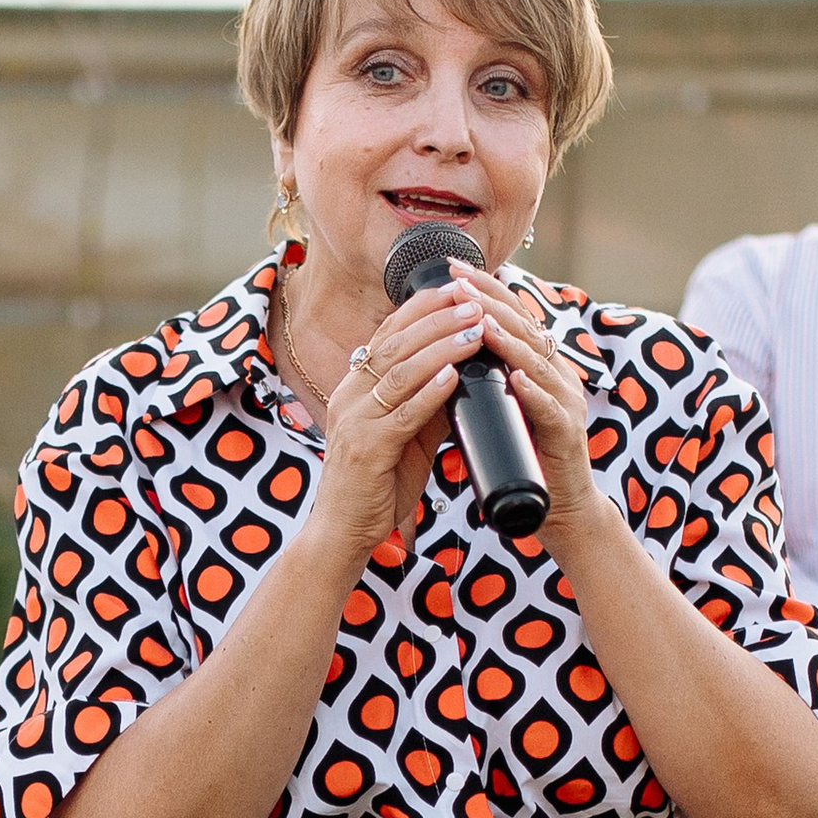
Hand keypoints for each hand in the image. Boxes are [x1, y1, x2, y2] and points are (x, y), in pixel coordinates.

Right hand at [307, 280, 501, 570]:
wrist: (344, 531)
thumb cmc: (378, 483)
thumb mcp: (405, 434)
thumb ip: (426, 403)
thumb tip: (462, 372)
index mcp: (356, 386)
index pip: (389, 333)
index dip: (423, 307)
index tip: (458, 287)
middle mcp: (350, 395)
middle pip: (395, 343)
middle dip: (436, 317)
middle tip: (472, 298)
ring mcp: (355, 421)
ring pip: (400, 372)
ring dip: (440, 346)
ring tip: (474, 328)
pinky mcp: (366, 449)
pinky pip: (401, 414)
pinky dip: (429, 391)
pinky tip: (453, 375)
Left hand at [446, 268, 602, 556]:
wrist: (560, 510)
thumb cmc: (526, 458)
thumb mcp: (500, 409)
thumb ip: (485, 381)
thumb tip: (446, 354)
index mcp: (539, 367)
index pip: (512, 317)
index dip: (485, 291)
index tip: (453, 271)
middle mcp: (557, 377)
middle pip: (526, 328)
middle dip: (492, 302)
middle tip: (461, 281)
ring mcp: (566, 404)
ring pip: (537, 363)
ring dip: (509, 340)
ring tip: (481, 321)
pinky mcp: (567, 436)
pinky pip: (550, 410)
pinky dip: (532, 392)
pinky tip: (516, 378)